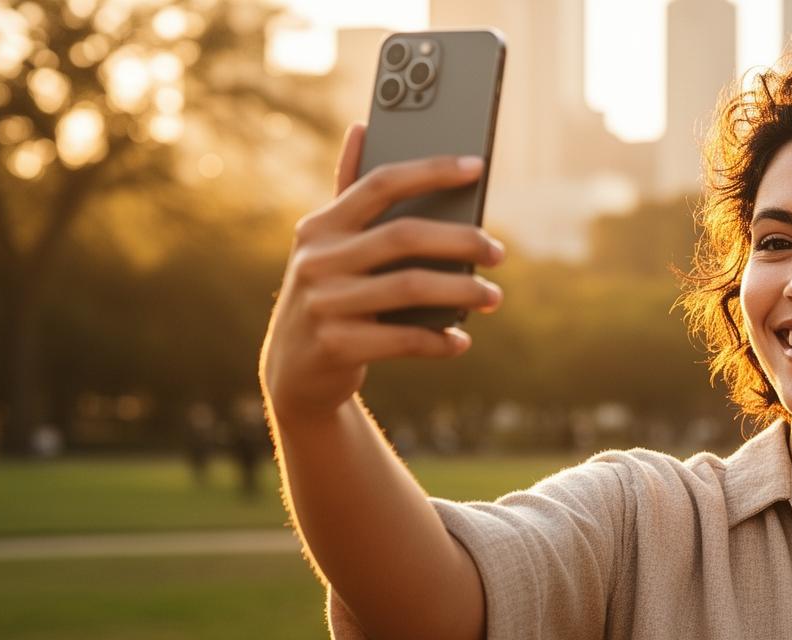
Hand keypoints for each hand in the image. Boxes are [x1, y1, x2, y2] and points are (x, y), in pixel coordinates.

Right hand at [258, 123, 504, 425]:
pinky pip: (405, 339)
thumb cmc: (329, 294)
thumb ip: (348, 192)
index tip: (477, 167)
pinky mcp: (336, 346)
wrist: (293, 370)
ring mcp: (324, 303)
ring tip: (493, 296)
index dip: (431, 170)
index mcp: (320, 226)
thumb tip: (361, 127)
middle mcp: (317, 259)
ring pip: (411, 287)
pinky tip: (460, 340)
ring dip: (464, 291)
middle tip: (498, 252)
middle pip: (405, 236)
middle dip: (462, 241)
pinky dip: (440, 341)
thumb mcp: (329, 245)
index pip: (381, 183)